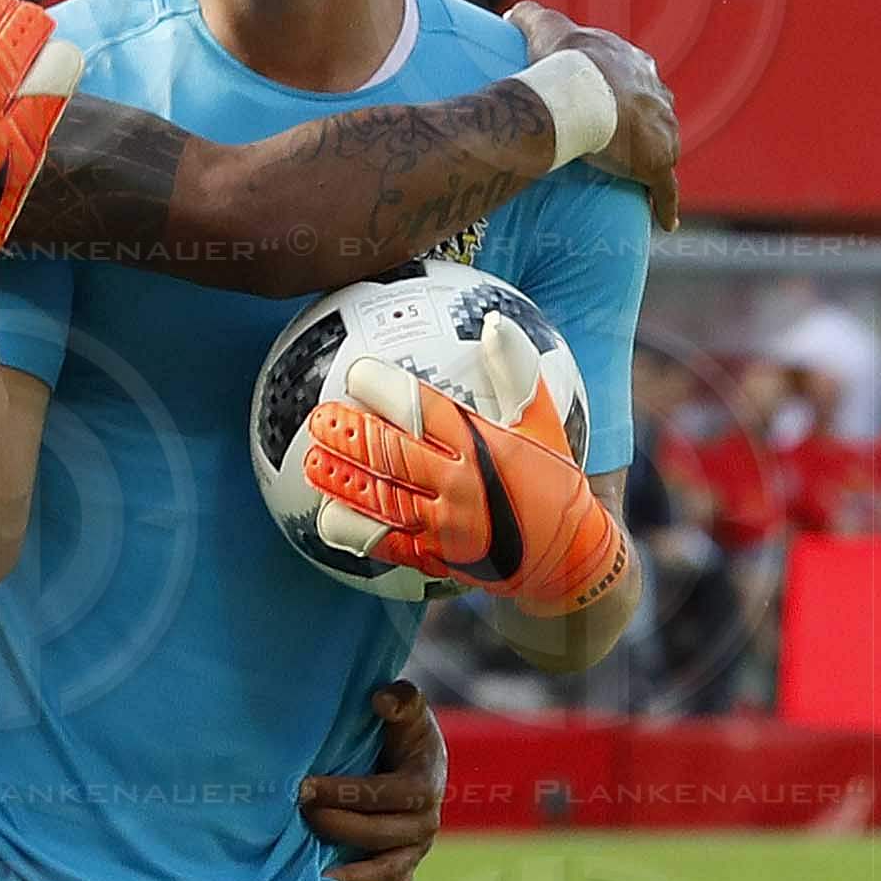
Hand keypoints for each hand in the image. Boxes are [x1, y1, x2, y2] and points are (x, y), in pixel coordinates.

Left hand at [297, 679, 444, 880]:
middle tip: (302, 817)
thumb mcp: (406, 710)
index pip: (383, 793)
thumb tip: (383, 699)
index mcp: (425, 784)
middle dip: (340, 827)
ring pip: (390, 867)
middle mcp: (427, 820)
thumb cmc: (403, 730)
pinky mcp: (408, 861)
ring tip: (324, 879)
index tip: (304, 787)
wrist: (416, 755)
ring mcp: (417, 846)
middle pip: (382, 832)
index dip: (344, 792)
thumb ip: (402, 701)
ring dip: (359, 875)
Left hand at [299, 316, 634, 620]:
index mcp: (486, 448)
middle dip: (352, 436)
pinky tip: (327, 514)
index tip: (358, 374)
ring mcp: (447, 527)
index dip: (388, 392)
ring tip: (312, 462)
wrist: (569, 558)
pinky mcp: (436, 559)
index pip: (428, 413)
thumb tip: (496, 321)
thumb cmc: (552, 481)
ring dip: (342, 481)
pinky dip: (355, 529)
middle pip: (395, 457)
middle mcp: (463, 487)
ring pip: (383, 500)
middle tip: (319, 418)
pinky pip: (386, 544)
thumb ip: (516, 372)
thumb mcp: (543, 423)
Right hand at [507, 1, 680, 229]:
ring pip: (662, 148)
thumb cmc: (565, 65)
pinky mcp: (658, 164)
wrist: (582, 97)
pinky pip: (666, 190)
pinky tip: (666, 222)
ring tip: (637, 177)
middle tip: (623, 141)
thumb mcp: (547, 29)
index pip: (636, 77)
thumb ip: (532, 16)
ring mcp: (661, 131)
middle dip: (645, 125)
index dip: (623, 89)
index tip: (611, 100)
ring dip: (654, 161)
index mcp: (636, 65)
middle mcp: (657, 96)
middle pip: (655, 113)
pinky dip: (666, 204)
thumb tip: (512, 10)